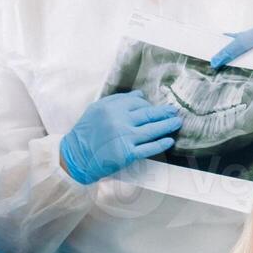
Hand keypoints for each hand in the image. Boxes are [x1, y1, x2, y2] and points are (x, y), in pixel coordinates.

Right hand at [60, 92, 182, 184]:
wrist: (76, 157)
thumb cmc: (85, 132)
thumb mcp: (96, 110)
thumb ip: (117, 100)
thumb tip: (140, 95)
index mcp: (112, 108)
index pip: (137, 102)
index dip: (148, 104)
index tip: (153, 107)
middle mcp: (120, 121)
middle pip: (149, 114)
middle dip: (165, 112)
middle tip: (174, 111)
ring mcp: (125, 138)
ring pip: (153, 130)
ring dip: (168, 126)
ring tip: (177, 123)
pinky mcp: (128, 154)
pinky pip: (149, 148)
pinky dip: (161, 144)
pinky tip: (169, 140)